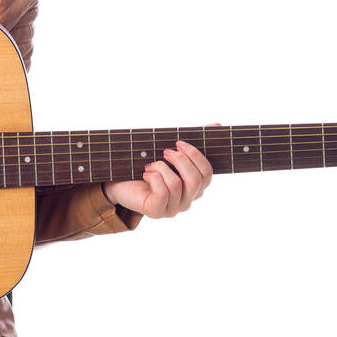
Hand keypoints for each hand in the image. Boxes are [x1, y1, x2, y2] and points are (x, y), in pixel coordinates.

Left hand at [101, 126, 216, 218]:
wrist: (120, 180)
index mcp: (195, 186)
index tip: (179, 142)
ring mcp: (173, 208)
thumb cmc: (148, 164)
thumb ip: (193, 141)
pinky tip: (146, 173)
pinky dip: (153, 178)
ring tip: (151, 164)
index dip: (195, 155)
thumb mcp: (169, 151)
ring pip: (177, 185)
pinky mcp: (157, 211)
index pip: (207, 173)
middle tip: (165, 151)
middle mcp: (187, 199)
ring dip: (162, 168)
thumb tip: (216, 125)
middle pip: (196, 180)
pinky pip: (163, 193)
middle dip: (180, 160)